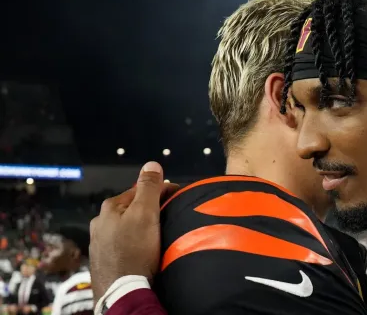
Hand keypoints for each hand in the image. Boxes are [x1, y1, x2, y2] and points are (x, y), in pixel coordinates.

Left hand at [89, 161, 179, 303]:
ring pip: (127, 226)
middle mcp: (99, 222)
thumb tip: (152, 163)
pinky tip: (143, 250)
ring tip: (158, 235)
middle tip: (170, 216)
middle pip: (132, 208)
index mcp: (109, 207)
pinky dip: (134, 243)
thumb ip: (149, 187)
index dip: (162, 190)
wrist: (121, 290)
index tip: (179, 197)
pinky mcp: (104, 261)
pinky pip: (123, 244)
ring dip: (141, 227)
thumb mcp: (146, 213)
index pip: (140, 189)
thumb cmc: (135, 250)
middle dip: (150, 209)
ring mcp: (99, 243)